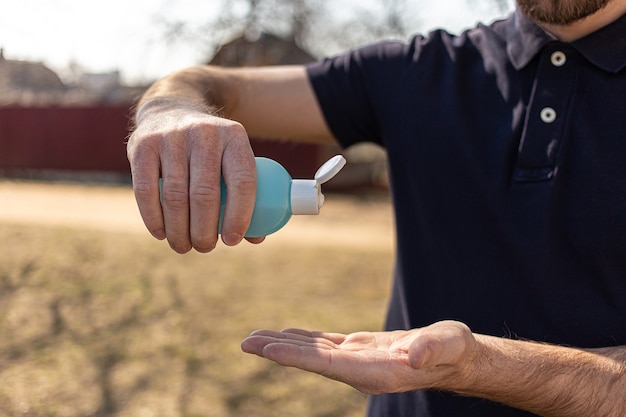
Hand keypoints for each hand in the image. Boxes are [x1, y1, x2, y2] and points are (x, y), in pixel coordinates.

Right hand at [127, 100, 264, 252]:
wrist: (172, 109)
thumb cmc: (211, 149)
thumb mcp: (232, 159)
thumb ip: (245, 195)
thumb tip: (256, 237)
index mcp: (234, 137)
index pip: (242, 182)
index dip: (239, 216)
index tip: (232, 241)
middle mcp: (204, 133)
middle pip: (205, 194)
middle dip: (204, 231)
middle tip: (205, 247)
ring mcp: (171, 137)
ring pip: (174, 196)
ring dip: (179, 230)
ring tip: (184, 246)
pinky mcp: (142, 144)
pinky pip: (146, 190)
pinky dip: (154, 218)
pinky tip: (161, 233)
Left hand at [241, 321, 476, 394]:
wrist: (454, 358)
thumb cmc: (453, 351)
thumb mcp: (448, 344)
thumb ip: (431, 349)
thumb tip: (413, 355)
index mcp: (376, 372)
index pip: (328, 365)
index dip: (298, 357)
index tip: (269, 351)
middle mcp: (359, 371)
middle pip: (312, 361)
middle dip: (278, 352)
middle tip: (245, 343)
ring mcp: (356, 362)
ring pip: (313, 352)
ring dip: (283, 344)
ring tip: (254, 339)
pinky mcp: (358, 350)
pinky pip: (324, 344)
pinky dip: (303, 338)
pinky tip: (287, 334)